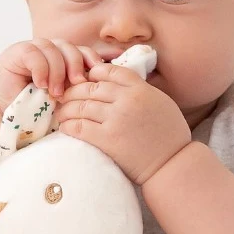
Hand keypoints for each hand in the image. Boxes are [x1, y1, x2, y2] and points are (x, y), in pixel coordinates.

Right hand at [0, 39, 101, 108]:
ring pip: (52, 47)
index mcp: (61, 60)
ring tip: (54, 92)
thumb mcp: (63, 98)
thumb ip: (77, 86)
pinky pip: (33, 52)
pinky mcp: (15, 53)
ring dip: (57, 71)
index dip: (90, 59)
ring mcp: (31, 50)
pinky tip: (40, 85)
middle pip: (69, 46)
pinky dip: (41, 68)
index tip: (97, 75)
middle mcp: (47, 51)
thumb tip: (103, 78)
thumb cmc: (36, 111)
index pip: (80, 51)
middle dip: (76, 65)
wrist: (7, 119)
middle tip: (76, 84)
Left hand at [55, 62, 191, 184]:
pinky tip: (65, 127)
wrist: (172, 163)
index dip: (93, 73)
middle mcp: (126, 99)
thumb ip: (140, 90)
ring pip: (81, 105)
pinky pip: (80, 127)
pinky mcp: (107, 139)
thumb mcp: (160, 102)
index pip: (109, 71)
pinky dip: (68, 126)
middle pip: (90, 87)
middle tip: (64, 97)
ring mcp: (116, 119)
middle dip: (73, 91)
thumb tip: (121, 86)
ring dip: (67, 109)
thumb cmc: (170, 135)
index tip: (85, 80)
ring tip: (61, 113)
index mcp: (140, 88)